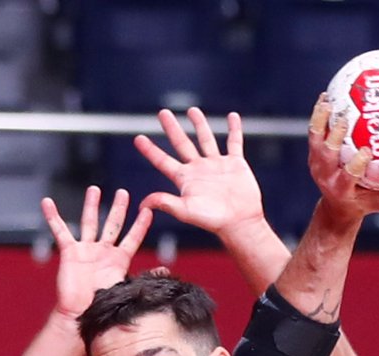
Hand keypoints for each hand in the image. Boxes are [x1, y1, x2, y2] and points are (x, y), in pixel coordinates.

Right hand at [42, 186, 152, 323]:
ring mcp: (86, 250)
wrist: (80, 314)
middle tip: (123, 193)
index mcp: (119, 260)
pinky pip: (60, 231)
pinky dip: (52, 216)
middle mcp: (103, 252)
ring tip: (95, 189)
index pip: (133, 238)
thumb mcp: (126, 288)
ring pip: (90, 222)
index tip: (147, 211)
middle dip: (118, 208)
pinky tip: (47, 203)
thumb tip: (165, 271)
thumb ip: (144, 276)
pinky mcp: (69, 252)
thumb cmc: (102, 305)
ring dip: (92, 205)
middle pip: (112, 225)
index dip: (140, 225)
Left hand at [135, 108, 265, 238]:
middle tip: (162, 113)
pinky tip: (232, 116)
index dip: (150, 150)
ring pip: (206, 139)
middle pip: (182, 144)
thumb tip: (142, 204)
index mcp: (185, 179)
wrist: (239, 223)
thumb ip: (165, 203)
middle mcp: (199, 169)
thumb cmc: (212, 219)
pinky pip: (234, 142)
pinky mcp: (235, 164)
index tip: (138, 138)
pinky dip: (234, 129)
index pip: (163, 161)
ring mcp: (217, 165)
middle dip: (172, 128)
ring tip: (192, 110)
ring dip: (199, 124)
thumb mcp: (185, 211)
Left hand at [307, 95, 378, 222]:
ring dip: (320, 119)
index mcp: (342, 188)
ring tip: (328, 100)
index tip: (368, 150)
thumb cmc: (365, 202)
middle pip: (326, 155)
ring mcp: (316, 163)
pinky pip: (315, 130)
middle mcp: (325, 175)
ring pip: (315, 138)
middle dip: (334, 137)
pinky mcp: (313, 153)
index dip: (356, 163)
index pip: (348, 176)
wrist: (336, 206)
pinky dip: (319, 112)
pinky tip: (328, 95)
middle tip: (345, 119)